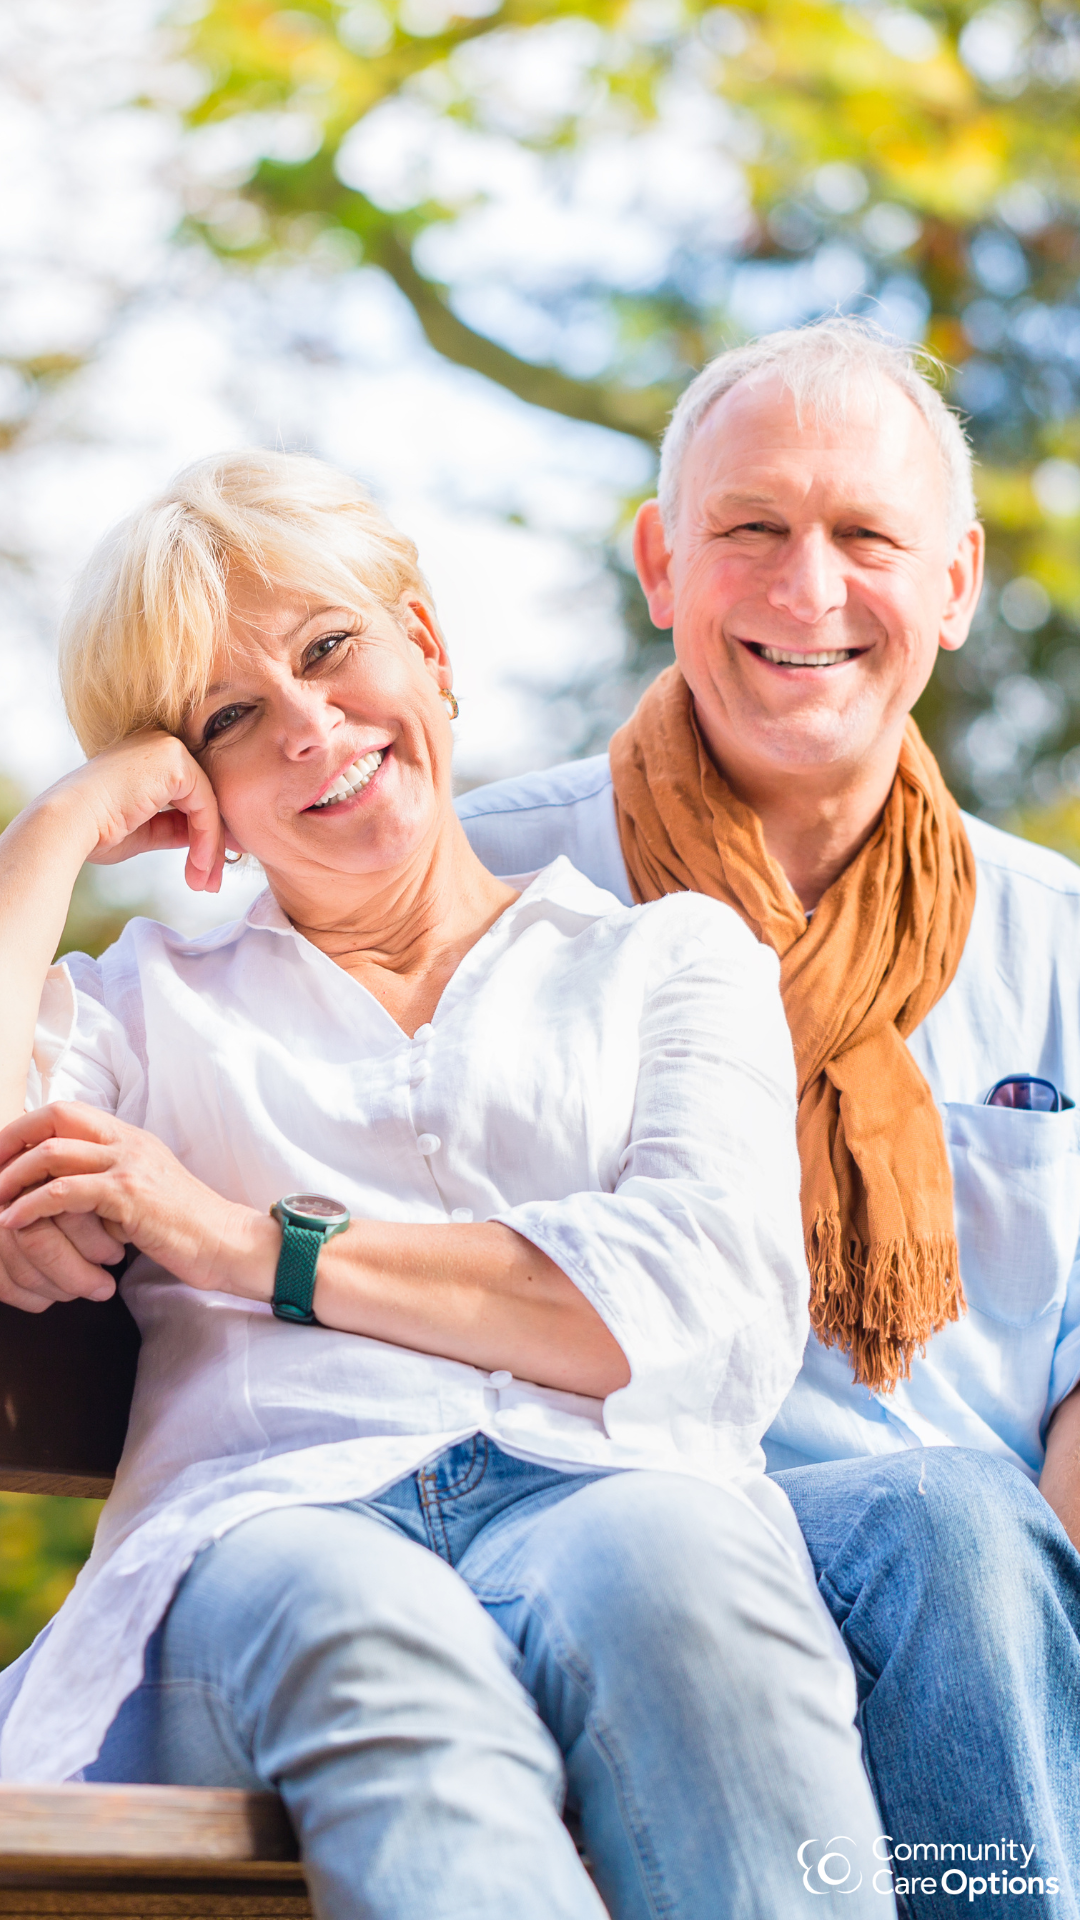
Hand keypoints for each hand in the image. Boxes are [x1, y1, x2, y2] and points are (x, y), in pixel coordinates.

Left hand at [0, 1104, 273, 1299]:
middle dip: (11, 1140)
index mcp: (130, 1138)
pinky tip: (13, 1222)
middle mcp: (128, 1142)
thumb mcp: (145, 1193)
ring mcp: (130, 1165)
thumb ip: (110, 1183)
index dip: (26, 1127)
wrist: (227, 1243)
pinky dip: (31, 1206)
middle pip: (56, 1117)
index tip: (0, 1151)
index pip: (68, 1111)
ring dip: (12, 1176)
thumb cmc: (185, 1229)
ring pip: (54, 1153)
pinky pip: (65, 1193)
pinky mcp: (129, 1196)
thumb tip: (65, 1193)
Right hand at [44, 728, 232, 892]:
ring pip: (207, 804)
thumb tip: (200, 839)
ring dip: (211, 848)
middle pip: (202, 798)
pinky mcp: (175, 761)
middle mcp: (159, 743)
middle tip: (211, 882)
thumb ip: (172, 827)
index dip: (202, 834)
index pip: (188, 796)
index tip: (206, 868)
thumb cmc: (93, 831)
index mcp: (147, 756)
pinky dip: (207, 838)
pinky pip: (205, 804)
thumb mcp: (143, 830)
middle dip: (211, 844)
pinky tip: (200, 864)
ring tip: (206, 883)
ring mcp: (168, 748)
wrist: (69, 824)